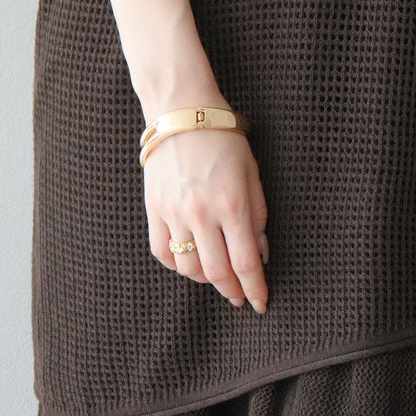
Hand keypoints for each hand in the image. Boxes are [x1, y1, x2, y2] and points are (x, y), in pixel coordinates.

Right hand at [143, 124, 270, 313]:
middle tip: (240, 298)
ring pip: (188, 268)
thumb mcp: (252, 174)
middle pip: (216, 273)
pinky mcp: (154, 209)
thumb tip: (260, 254)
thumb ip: (258, 216)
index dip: (254, 288)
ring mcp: (174, 212)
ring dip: (205, 280)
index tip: (260, 302)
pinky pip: (163, 252)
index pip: (245, 263)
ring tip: (217, 277)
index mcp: (232, 204)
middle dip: (232, 292)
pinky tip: (189, 261)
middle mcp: (201, 213)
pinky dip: (177, 264)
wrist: (183, 112)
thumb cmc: (225, 139)